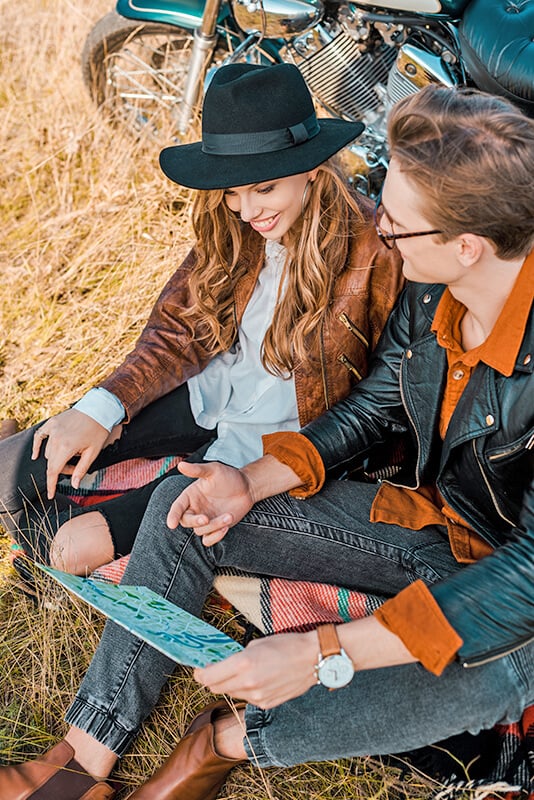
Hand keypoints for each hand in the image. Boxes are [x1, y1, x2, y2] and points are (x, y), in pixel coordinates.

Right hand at [32, 408, 109, 498]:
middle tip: (75, 467)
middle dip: (61, 469)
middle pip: (52, 462)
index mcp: (67, 446)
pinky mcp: (51, 422)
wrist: (98, 408)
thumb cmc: (98, 430)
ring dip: (56, 457)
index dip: (51, 484)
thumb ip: (81, 469)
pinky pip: (39, 436)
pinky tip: (36, 455)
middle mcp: (56, 438)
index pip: (53, 471)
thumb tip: (73, 485)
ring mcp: (52, 429)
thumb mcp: (93, 452)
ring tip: (72, 454)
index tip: (49, 494)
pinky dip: (37, 446)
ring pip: (48, 452)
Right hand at [167, 461, 254, 545]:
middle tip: (206, 518)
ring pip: (200, 531)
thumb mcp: (214, 470)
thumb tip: (181, 464)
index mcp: (191, 495)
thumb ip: (197, 470)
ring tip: (228, 516)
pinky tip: (226, 527)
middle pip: (186, 521)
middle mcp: (195, 509)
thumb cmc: (229, 477)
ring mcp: (205, 520)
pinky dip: (215, 537)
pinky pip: (209, 540)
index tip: (171, 524)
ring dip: (214, 526)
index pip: (177, 507)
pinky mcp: (215, 528)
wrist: (247, 488)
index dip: (173, 515)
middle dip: (195, 522)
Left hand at [194, 630, 317, 708]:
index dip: (200, 674)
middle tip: (215, 670)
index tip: (199, 669)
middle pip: (216, 688)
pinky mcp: (266, 704)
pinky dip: (246, 690)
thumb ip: (237, 657)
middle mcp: (248, 683)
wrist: (312, 659)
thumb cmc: (286, 645)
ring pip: (232, 694)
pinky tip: (258, 679)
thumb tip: (223, 664)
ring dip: (230, 684)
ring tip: (243, 672)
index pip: (209, 677)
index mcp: (243, 664)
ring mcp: (257, 696)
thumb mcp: (256, 644)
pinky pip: (247, 698)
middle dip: (213, 679)